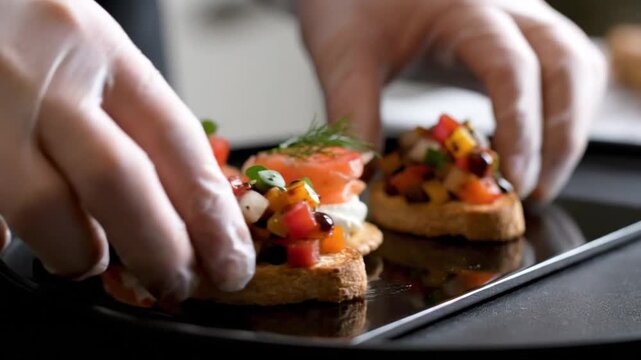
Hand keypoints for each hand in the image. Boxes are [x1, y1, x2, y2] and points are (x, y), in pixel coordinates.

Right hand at [0, 0, 254, 300]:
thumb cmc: (25, 27)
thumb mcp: (89, 48)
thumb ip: (126, 113)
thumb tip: (176, 201)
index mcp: (99, 48)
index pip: (175, 141)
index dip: (211, 214)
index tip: (232, 262)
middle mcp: (42, 74)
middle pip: (119, 181)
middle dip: (160, 250)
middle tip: (178, 284)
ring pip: (44, 209)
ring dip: (79, 254)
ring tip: (89, 261)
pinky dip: (8, 240)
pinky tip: (21, 240)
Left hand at [298, 0, 607, 201]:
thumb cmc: (352, 4)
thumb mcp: (345, 56)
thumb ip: (354, 112)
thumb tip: (365, 176)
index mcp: (464, 11)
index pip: (512, 68)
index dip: (520, 129)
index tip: (512, 180)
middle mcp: (505, 9)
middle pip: (567, 65)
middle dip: (560, 135)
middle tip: (533, 191)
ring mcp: (517, 17)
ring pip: (577, 65)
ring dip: (569, 125)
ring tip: (540, 178)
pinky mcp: (517, 31)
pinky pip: (565, 65)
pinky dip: (563, 109)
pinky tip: (539, 143)